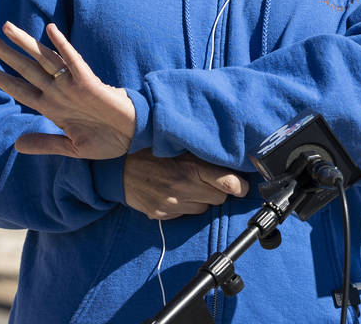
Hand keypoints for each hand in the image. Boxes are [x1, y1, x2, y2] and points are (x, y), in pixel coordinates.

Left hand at [0, 21, 135, 159]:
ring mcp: (72, 85)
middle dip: (3, 52)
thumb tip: (16, 144)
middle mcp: (57, 91)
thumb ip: (44, 143)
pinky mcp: (89, 82)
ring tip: (6, 27)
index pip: (17, 87)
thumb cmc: (105, 140)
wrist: (132, 138)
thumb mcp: (70, 147)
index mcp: (50, 106)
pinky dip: (62, 45)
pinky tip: (50, 30)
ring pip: (44, 59)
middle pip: (25, 67)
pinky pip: (73, 61)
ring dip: (25, 43)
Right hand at [124, 149, 249, 219]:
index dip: (239, 185)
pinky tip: (175, 192)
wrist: (117, 167)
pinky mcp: (162, 214)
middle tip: (209, 179)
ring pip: (204, 209)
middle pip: (219, 198)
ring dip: (202, 199)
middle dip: (218, 190)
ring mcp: (172, 204)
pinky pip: (186, 214)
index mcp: (190, 168)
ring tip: (188, 184)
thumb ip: (202, 155)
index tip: (243, 185)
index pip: (227, 183)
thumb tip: (230, 161)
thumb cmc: (150, 152)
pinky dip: (186, 205)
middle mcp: (183, 188)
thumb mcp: (179, 147)